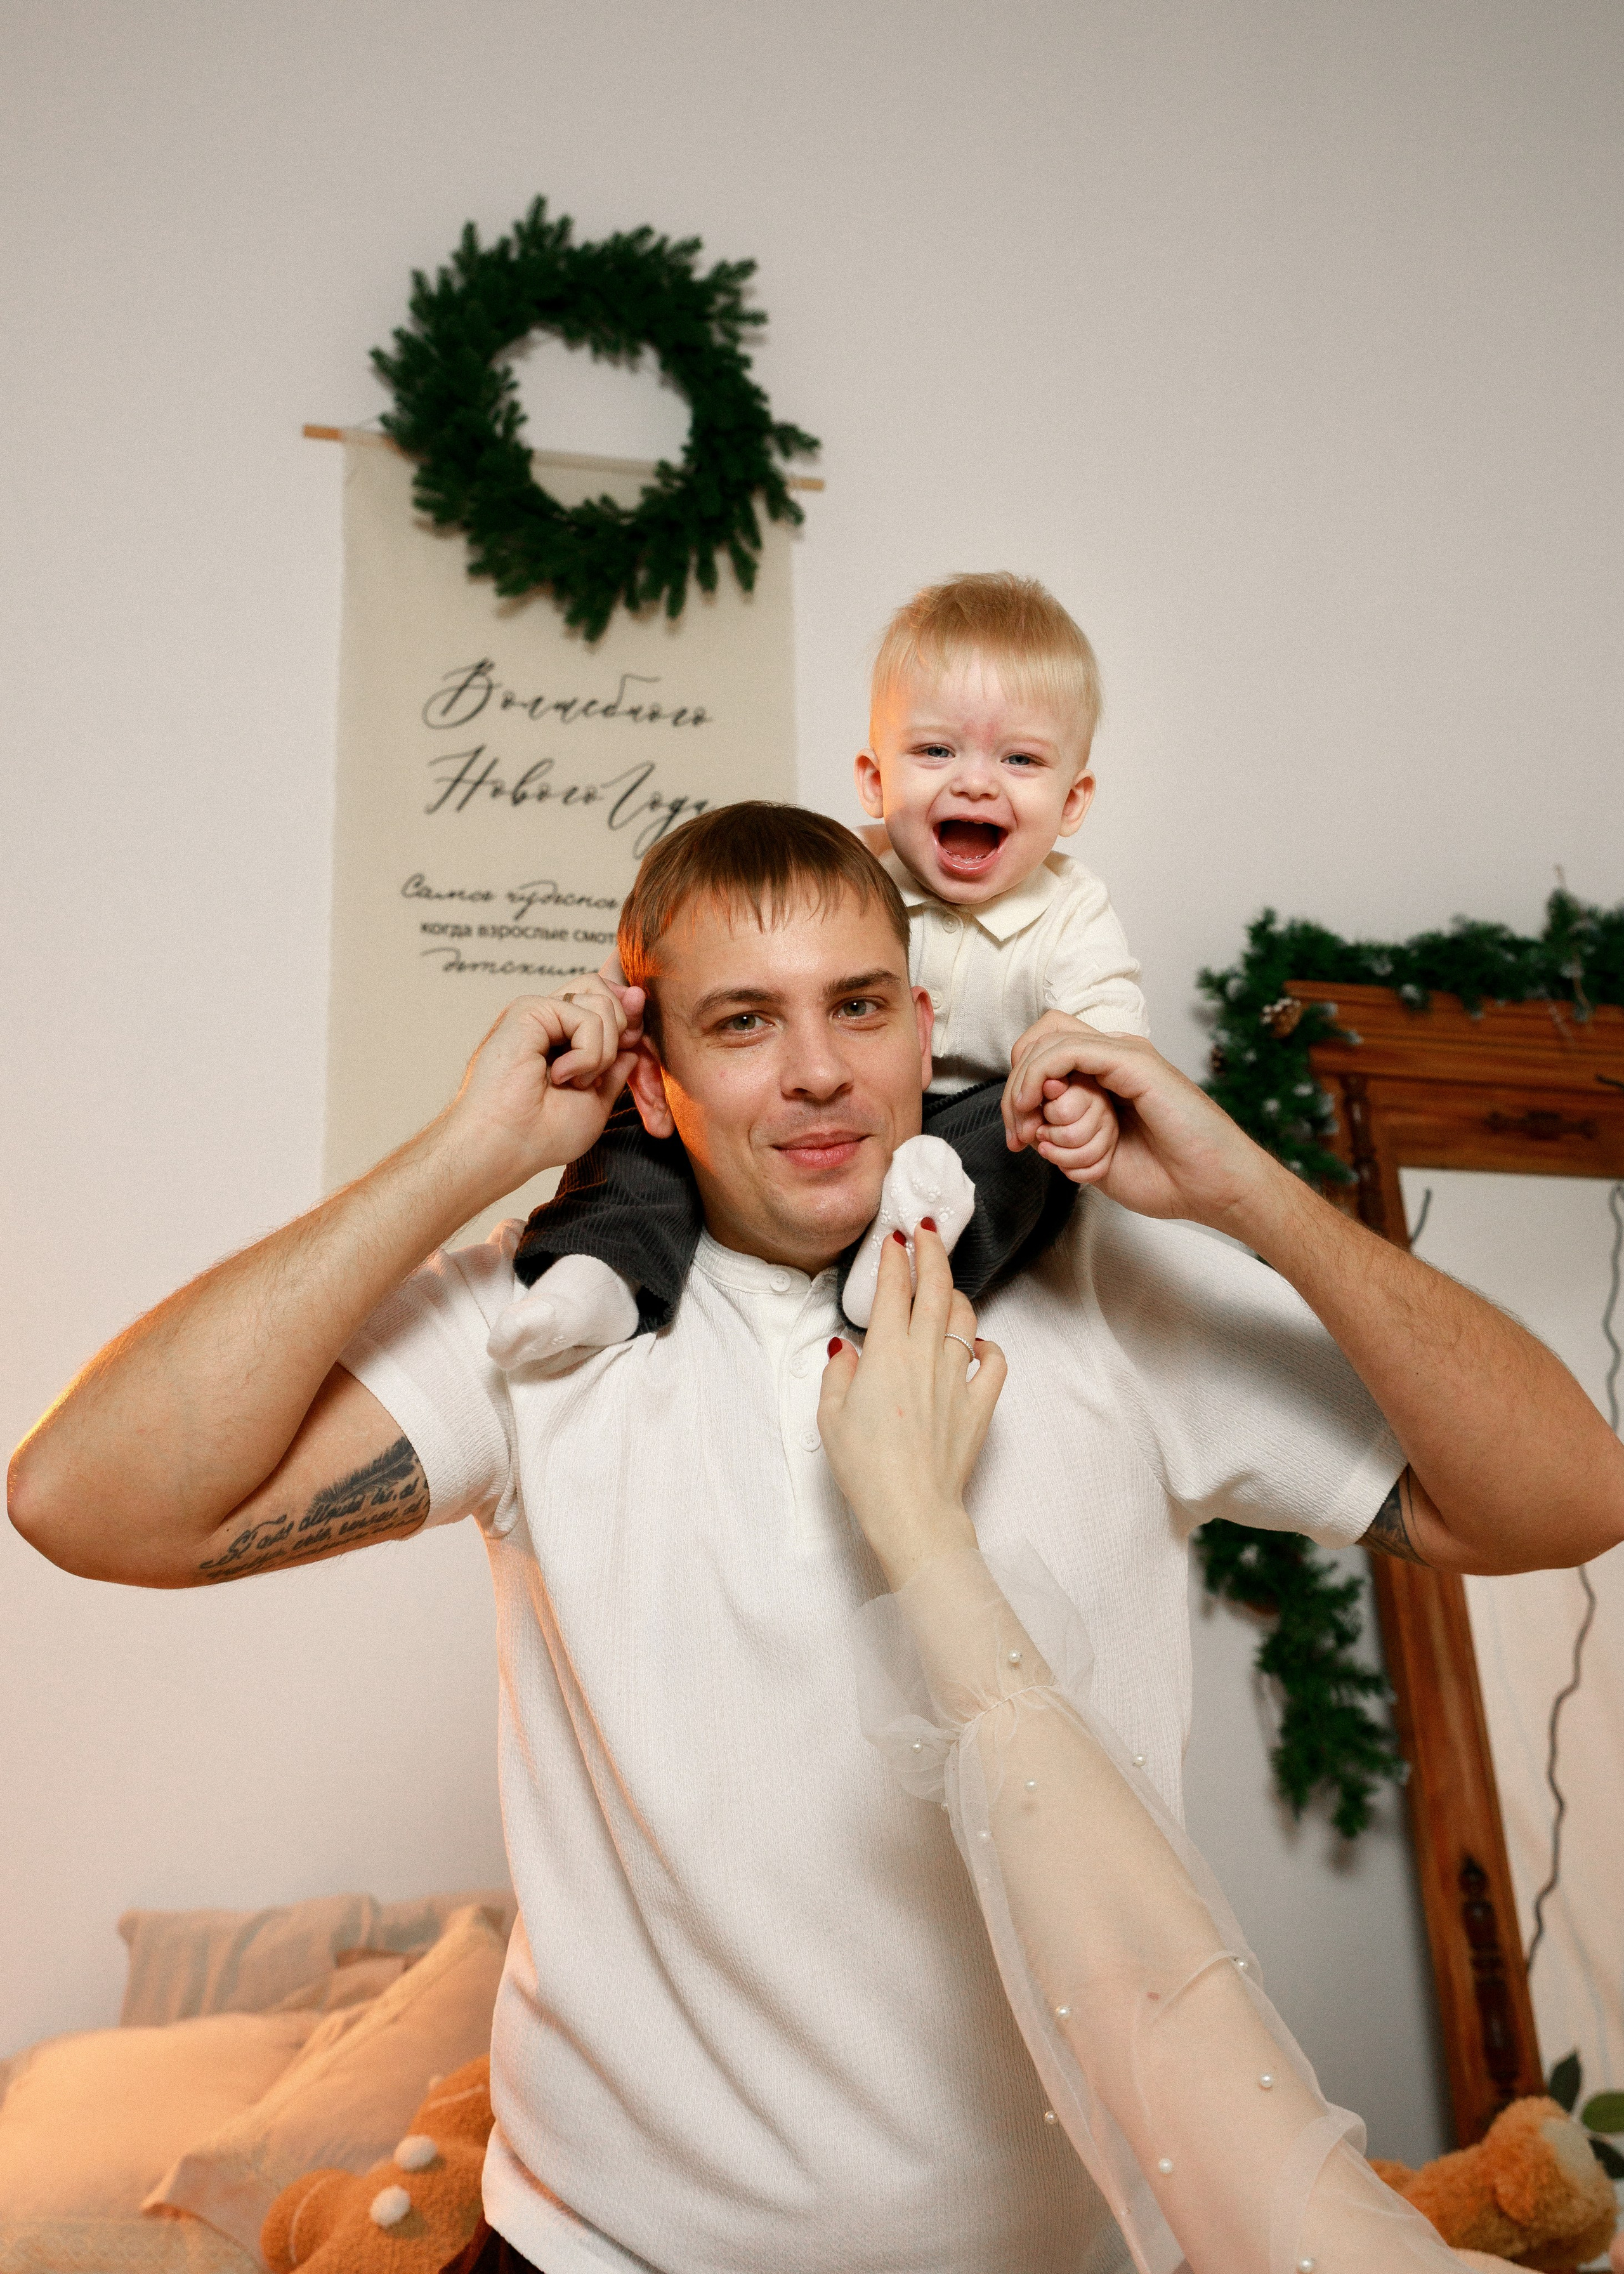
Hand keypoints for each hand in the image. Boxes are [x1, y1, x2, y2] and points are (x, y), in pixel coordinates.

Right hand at [435, 979, 645, 1202]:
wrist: (504, 1147)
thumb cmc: (542, 1135)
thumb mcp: (597, 1099)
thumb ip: (616, 1064)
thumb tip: (634, 1030)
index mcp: (560, 1037)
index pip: (604, 1002)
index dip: (628, 1018)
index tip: (630, 1047)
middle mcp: (548, 1021)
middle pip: (605, 991)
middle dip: (622, 1031)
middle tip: (596, 1074)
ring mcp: (538, 1012)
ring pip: (602, 1000)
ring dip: (603, 1051)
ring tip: (574, 1080)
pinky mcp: (528, 1010)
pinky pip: (587, 1017)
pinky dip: (588, 1055)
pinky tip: (560, 1076)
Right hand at [819, 1223, 1006, 1587]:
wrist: (911, 1510)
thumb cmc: (866, 1468)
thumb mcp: (830, 1417)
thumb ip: (837, 1373)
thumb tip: (844, 1348)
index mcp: (886, 1354)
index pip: (893, 1289)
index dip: (894, 1258)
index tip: (893, 1239)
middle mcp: (926, 1356)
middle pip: (935, 1288)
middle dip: (932, 1251)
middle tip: (926, 1231)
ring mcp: (958, 1378)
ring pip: (965, 1318)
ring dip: (954, 1295)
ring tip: (942, 1287)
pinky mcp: (980, 1405)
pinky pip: (994, 1363)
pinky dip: (988, 1346)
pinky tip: (978, 1344)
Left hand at [1002, 1023, 1289, 1237]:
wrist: (1214, 1188)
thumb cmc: (1166, 1177)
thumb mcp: (1096, 1157)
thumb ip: (1064, 1136)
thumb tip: (1031, 1125)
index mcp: (1106, 1076)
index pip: (1043, 1053)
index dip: (1018, 1089)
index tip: (1018, 1139)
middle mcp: (1114, 1057)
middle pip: (1039, 1044)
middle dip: (1015, 1091)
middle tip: (1019, 1137)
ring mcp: (1124, 1056)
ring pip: (1048, 1047)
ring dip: (1027, 1092)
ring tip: (1034, 1134)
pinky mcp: (1132, 1062)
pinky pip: (1067, 1052)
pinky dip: (1040, 1077)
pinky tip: (1040, 1109)